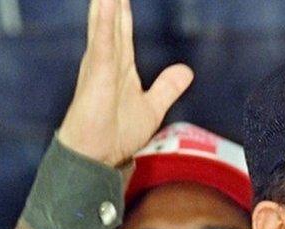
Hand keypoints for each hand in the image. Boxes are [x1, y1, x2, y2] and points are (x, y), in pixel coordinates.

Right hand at [58, 0, 193, 165]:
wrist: (97, 157)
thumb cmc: (115, 134)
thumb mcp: (151, 108)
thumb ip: (167, 88)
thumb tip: (186, 71)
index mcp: (118, 65)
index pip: (121, 28)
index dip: (123, 7)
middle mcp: (106, 59)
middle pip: (111, 18)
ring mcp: (100, 65)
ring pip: (104, 23)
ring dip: (107, 2)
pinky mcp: (97, 75)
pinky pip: (104, 43)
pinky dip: (106, 22)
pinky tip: (109, 2)